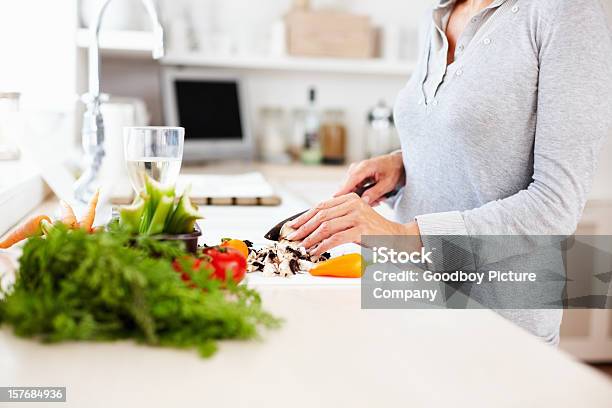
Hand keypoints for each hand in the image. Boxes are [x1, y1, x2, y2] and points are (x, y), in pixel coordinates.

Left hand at [286, 193, 420, 255]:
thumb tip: (310, 226)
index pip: (320, 205)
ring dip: (310, 239)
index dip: (304, 216)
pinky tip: (316, 252)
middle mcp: (353, 203)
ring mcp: (357, 215)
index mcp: (350, 198)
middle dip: (303, 227)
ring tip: (303, 247)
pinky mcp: (361, 229)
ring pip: (325, 226)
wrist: (397, 238)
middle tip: (293, 237)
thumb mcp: (354, 220)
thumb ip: (337, 218)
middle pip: (320, 215)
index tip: (293, 225)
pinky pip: (335, 238)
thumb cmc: (373, 232)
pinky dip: (322, 246)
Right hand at [335, 152, 404, 205]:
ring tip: (380, 199)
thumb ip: (375, 192)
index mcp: (365, 166)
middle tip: (377, 202)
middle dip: (358, 198)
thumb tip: (363, 201)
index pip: (351, 179)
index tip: (335, 199)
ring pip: (351, 190)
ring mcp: (355, 173)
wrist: (398, 164)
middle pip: (348, 186)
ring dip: (363, 197)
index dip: (343, 190)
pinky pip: (355, 190)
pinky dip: (364, 195)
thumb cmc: (394, 171)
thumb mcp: (388, 183)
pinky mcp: (356, 178)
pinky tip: (377, 197)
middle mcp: (357, 168)